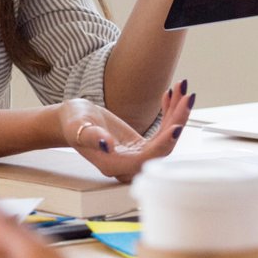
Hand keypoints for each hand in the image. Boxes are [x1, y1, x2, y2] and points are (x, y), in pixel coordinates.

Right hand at [58, 82, 193, 181]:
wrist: (71, 120)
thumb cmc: (72, 123)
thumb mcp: (78, 126)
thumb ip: (91, 137)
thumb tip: (107, 145)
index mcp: (113, 165)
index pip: (146, 159)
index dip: (164, 144)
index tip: (176, 126)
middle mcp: (128, 164)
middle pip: (162, 149)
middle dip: (177, 122)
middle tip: (186, 98)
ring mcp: (137, 156)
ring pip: (165, 140)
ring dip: (177, 115)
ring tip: (182, 91)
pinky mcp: (141, 146)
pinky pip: (161, 133)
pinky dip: (169, 114)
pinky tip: (171, 96)